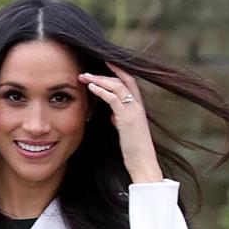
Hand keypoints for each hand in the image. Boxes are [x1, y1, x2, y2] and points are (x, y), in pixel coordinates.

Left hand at [78, 64, 162, 184]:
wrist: (143, 164)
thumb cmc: (134, 152)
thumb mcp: (126, 132)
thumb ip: (120, 120)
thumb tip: (112, 116)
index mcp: (138, 107)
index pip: (129, 82)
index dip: (117, 72)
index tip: (103, 65)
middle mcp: (138, 106)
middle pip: (123, 80)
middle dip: (105, 73)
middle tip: (86, 71)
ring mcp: (134, 111)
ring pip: (117, 86)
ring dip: (100, 79)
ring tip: (85, 76)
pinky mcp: (128, 119)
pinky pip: (114, 99)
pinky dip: (102, 91)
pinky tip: (91, 87)